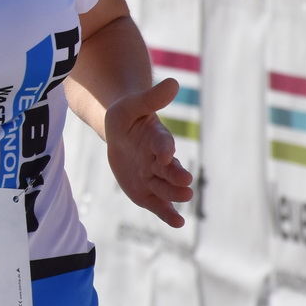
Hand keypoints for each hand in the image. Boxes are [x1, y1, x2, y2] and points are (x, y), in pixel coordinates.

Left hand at [105, 79, 194, 227]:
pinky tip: (178, 223)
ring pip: (165, 188)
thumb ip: (151, 98)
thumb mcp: (131, 105)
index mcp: (157, 138)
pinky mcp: (146, 191)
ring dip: (174, 193)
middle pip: (169, 169)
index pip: (162, 143)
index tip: (166, 153)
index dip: (164, 148)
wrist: (120, 133)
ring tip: (185, 197)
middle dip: (176, 175)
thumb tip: (173, 82)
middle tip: (185, 182)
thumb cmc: (126, 117)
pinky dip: (167, 213)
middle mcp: (160, 159)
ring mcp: (153, 176)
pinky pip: (158, 204)